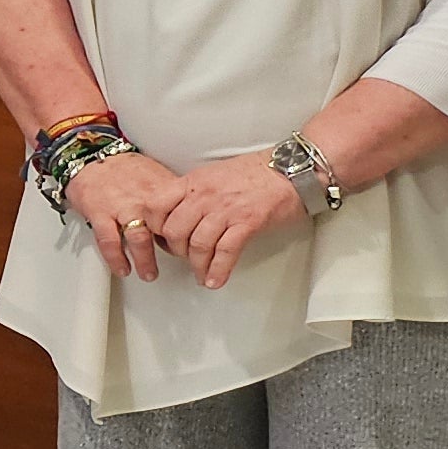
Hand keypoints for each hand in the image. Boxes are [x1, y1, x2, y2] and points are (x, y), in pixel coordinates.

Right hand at [63, 150, 189, 283]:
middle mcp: (145, 200)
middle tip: (176, 266)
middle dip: (173, 253)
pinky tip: (122, 268)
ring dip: (145, 261)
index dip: (191, 236)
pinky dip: (117, 259)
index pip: (186, 217)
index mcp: (162, 189)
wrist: (90, 155)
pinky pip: (110, 242)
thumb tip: (191, 216)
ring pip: (140, 240)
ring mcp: (122, 207)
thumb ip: (174, 197)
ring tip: (149, 274)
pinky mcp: (100, 213)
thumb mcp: (157, 175)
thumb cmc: (123, 168)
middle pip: (166, 231)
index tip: (193, 249)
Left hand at [150, 153, 309, 287]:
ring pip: (197, 245)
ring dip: (197, 265)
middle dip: (175, 250)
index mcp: (193, 182)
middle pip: (174, 231)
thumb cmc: (256, 172)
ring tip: (201, 274)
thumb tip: (177, 214)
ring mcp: (226, 210)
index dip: (154, 227)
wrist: (293, 169)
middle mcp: (204, 196)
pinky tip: (215, 280)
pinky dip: (217, 270)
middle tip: (184, 256)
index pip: (155, 206)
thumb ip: (192, 192)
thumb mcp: (213, 174)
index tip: (161, 237)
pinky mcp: (247, 223)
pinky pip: (225, 252)